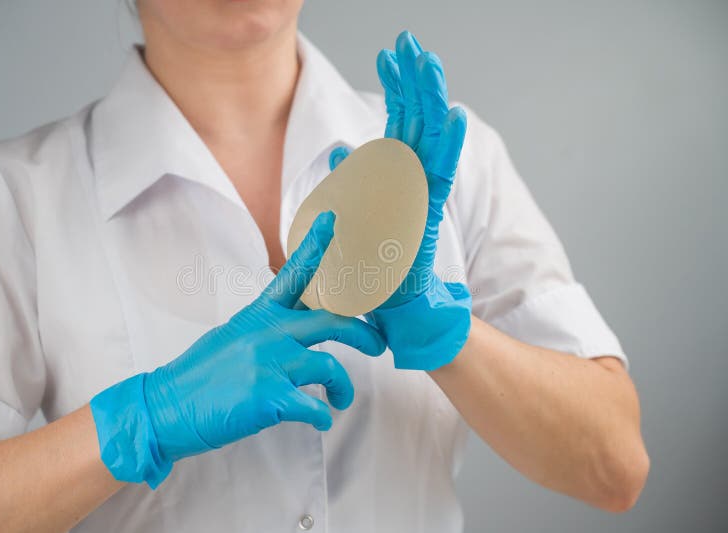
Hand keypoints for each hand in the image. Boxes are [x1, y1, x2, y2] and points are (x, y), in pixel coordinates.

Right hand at [90, 212, 385, 487]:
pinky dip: (323, 417)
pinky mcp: (268, 397)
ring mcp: (267, 363)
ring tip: (341, 400)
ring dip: (345, 387)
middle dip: (364, 333)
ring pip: (330, 366)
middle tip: (378, 345)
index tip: (333, 221)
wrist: (165, 408)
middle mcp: (267, 333)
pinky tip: (321, 421)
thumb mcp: (231, 338)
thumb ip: (265, 330)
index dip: (316, 246)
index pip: (293, 273)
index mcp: (258, 315)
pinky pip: (314, 406)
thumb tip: (294, 332)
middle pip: (332, 320)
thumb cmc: (198, 376)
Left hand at [330, 31, 471, 370]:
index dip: (395, 88)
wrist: (398, 314)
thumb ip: (349, 181)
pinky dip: (448, 148)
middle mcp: (412, 184)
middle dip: (413, 79)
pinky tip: (452, 115)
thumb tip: (340, 149)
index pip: (397, 123)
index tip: (388, 54)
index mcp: (393, 179)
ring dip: (429, 100)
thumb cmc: (372, 269)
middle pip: (417, 121)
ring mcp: (422, 199)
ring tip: (428, 60)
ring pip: (430, 140)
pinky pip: (437, 178)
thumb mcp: (347, 219)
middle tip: (409, 40)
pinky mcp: (427, 220)